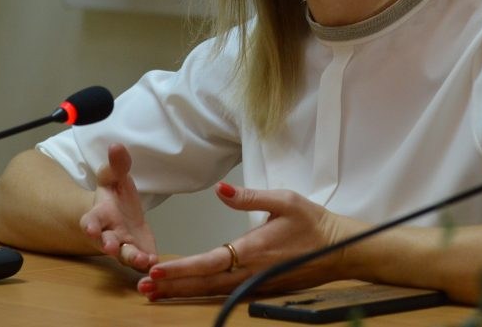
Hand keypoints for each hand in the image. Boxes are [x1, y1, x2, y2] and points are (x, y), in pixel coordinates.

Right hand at [79, 143, 157, 270]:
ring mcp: (123, 245)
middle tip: (111, 248)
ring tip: (141, 259)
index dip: (90, 226)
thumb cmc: (114, 196)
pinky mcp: (138, 252)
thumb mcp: (116, 177)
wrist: (120, 215)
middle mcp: (108, 233)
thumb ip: (117, 165)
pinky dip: (146, 263)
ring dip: (131, 258)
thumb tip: (116, 145)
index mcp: (100, 215)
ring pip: (124, 255)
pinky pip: (141, 261)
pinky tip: (155, 262)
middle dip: (108, 245)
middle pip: (105, 242)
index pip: (90, 221)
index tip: (90, 228)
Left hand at [136, 183, 355, 299]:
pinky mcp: (259, 287)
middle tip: (142, 288)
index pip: (211, 261)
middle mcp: (251, 272)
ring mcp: (255, 283)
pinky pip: (224, 292)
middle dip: (172, 286)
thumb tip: (220, 189)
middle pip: (204, 284)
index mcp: (254, 249)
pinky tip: (185, 291)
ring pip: (212, 291)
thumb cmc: (313, 222)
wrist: (339, 249)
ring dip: (182, 292)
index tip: (157, 269)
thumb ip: (250, 196)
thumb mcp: (284, 199)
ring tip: (154, 293)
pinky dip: (201, 292)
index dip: (182, 268)